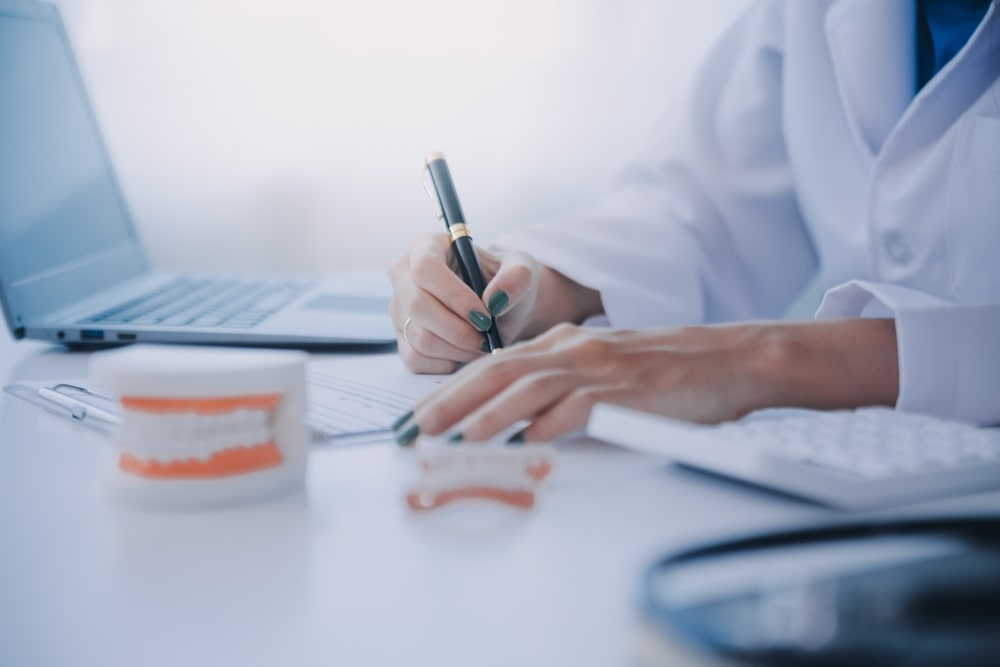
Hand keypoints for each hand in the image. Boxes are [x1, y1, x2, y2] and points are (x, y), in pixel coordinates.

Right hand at [388, 232, 597, 373]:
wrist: (500, 309)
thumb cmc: (506, 282)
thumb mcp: (522, 270)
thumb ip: (517, 278)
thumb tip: (494, 300)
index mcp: (426, 246)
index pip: (425, 269)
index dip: (454, 296)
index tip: (484, 316)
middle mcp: (403, 275)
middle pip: (417, 305)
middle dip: (458, 330)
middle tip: (487, 338)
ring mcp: (399, 309)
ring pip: (418, 337)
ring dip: (457, 349)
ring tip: (482, 345)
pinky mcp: (401, 338)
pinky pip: (415, 359)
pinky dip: (446, 363)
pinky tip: (466, 353)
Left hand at [395, 319, 899, 442]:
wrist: (726, 357)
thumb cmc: (663, 367)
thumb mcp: (601, 364)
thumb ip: (559, 384)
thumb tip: (520, 422)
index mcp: (561, 343)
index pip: (492, 364)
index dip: (450, 389)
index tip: (420, 416)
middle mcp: (571, 350)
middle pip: (497, 372)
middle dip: (451, 401)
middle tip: (416, 428)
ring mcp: (597, 368)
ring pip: (528, 386)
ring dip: (488, 414)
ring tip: (455, 438)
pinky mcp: (626, 391)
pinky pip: (579, 407)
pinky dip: (549, 424)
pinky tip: (526, 442)